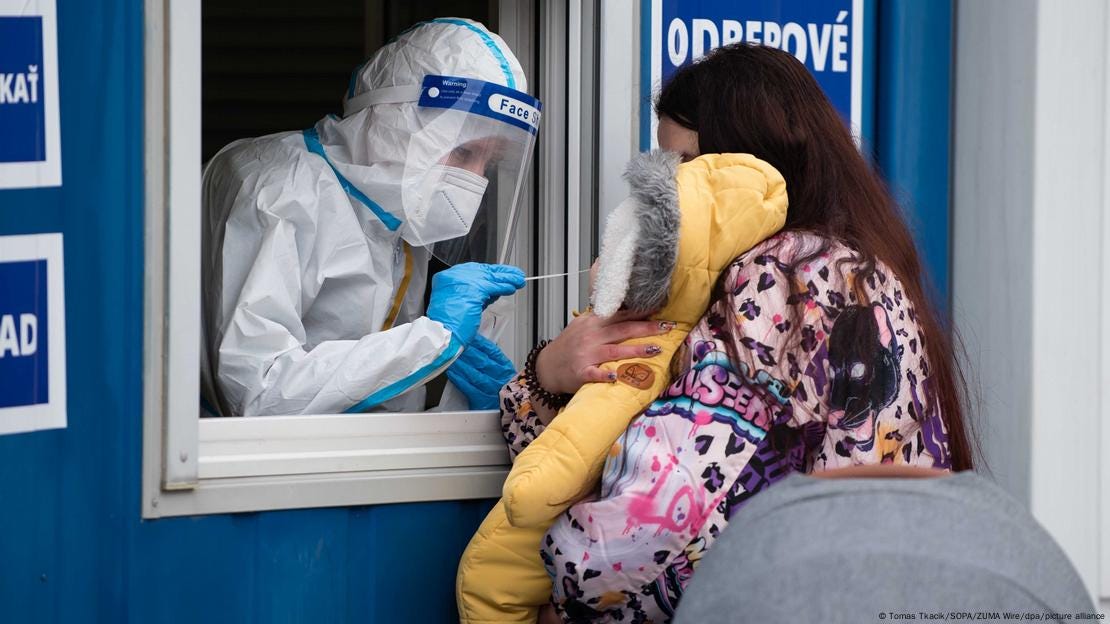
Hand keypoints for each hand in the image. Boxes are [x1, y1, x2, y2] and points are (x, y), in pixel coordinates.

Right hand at [426, 263, 524, 344]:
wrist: (441, 335)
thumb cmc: (447, 327)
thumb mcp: (459, 306)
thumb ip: (473, 298)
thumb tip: (491, 294)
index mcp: (446, 280)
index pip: (473, 272)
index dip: (490, 274)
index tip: (501, 275)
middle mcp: (453, 276)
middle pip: (482, 271)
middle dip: (501, 274)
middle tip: (514, 275)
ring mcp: (463, 281)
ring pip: (490, 277)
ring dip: (507, 279)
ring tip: (518, 281)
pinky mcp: (474, 289)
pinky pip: (493, 286)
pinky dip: (504, 286)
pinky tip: (512, 287)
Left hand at [446, 335, 516, 409]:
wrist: (508, 414)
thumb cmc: (502, 391)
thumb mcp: (503, 374)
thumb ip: (491, 360)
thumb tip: (475, 346)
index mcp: (506, 369)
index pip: (492, 351)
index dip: (479, 342)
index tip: (468, 335)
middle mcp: (501, 378)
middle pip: (482, 361)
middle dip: (466, 351)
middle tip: (454, 343)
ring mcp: (492, 390)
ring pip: (474, 374)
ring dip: (460, 364)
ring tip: (449, 356)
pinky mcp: (482, 402)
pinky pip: (469, 388)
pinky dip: (460, 380)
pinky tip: (452, 373)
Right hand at [535, 311, 674, 394]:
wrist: (547, 366)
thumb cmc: (569, 346)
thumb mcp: (584, 326)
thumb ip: (603, 319)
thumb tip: (629, 311)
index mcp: (594, 323)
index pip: (621, 315)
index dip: (642, 312)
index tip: (661, 310)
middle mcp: (591, 336)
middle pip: (623, 330)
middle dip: (647, 328)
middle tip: (668, 327)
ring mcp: (586, 355)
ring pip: (614, 351)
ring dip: (635, 349)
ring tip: (654, 349)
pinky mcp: (581, 373)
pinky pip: (594, 374)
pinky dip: (605, 375)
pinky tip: (616, 377)